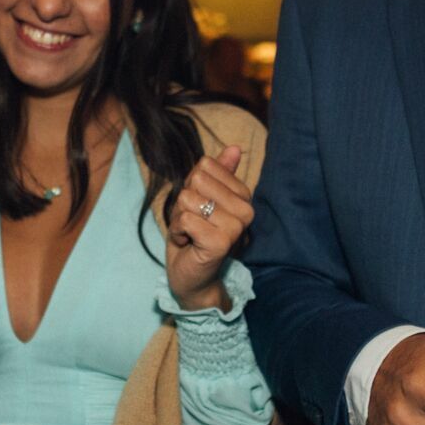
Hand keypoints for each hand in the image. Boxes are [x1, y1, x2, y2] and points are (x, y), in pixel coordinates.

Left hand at [165, 144, 253, 309]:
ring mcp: (236, 227)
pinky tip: (189, 245)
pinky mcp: (221, 242)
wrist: (192, 277)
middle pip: (196, 181)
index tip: (198, 210)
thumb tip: (233, 147)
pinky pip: (186, 219)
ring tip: (191, 235)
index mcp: (243, 196)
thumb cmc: (194, 237)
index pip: (205, 167)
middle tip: (192, 224)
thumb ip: (216, 173)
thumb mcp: (201, 198)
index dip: (192, 186)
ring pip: (189, 199)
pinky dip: (178, 232)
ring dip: (180, 219)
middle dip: (184, 203)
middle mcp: (246, 210)